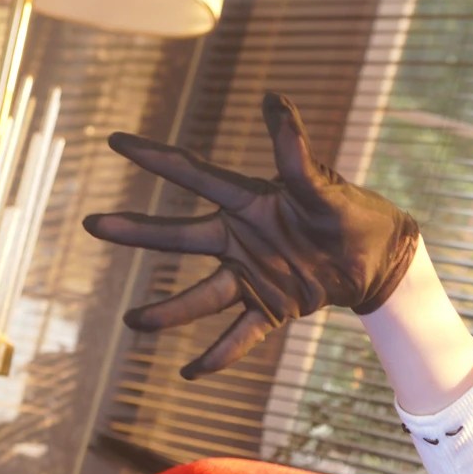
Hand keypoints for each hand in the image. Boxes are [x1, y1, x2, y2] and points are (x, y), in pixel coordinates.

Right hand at [82, 93, 417, 378]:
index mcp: (249, 202)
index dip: (156, 158)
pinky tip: (191, 372)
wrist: (377, 258)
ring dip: (169, 312)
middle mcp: (240, 239)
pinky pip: (240, 335)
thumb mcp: (322, 186)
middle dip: (138, 232)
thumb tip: (275, 101)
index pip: (195, 174)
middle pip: (181, 237)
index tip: (115, 141)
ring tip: (132, 323)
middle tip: (95, 225)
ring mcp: (252, 276)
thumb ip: (295, 153)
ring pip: (203, 296)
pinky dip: (219, 354)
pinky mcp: (271, 307)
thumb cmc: (350, 213)